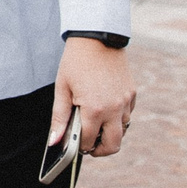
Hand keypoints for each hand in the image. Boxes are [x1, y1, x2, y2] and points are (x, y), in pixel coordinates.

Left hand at [53, 36, 133, 157]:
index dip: (79, 146)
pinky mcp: (132, 94)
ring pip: (122, 130)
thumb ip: (59, 118)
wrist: (97, 38)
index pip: (88, 141)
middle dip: (100, 150)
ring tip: (95, 123)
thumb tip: (54, 141)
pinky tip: (104, 108)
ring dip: (110, 133)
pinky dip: (118, 118)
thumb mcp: (62, 89)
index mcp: (94, 109)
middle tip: (88, 145)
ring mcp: (126, 101)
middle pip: (113, 145)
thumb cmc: (76, 62)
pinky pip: (127, 115)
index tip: (74, 144)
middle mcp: (114, 108)